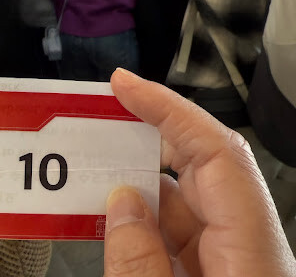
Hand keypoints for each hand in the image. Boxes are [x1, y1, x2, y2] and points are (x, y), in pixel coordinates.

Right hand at [104, 68, 295, 276]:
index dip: (169, 109)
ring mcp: (230, 257)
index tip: (124, 84)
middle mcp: (247, 245)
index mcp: (254, 254)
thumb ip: (140, 265)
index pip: (219, 153)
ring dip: (135, 182)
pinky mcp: (213, 268)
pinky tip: (108, 216)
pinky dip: (139, 216)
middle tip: (101, 118)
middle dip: (147, 136)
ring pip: (182, 198)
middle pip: (202, 165)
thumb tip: (121, 200)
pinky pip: (173, 228)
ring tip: (90, 171)